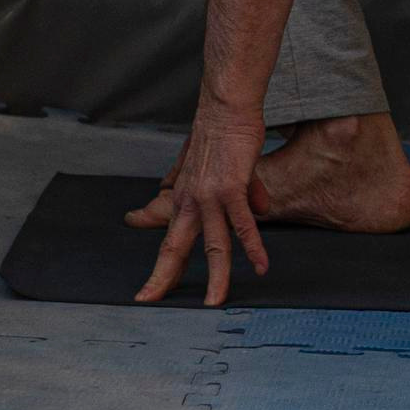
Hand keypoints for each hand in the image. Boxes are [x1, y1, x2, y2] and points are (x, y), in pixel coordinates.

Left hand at [135, 100, 271, 306]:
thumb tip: (260, 210)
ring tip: (216, 303)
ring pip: (214, 245)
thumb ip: (241, 190)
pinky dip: (253, 248)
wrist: (226, 107)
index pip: (170, 239)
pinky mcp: (232, 189)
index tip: (149, 290)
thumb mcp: (224, 167)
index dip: (161, 266)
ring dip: (216, 277)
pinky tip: (260, 266)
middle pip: (175, 247)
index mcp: (185, 197)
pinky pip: (243, 225)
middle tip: (150, 302)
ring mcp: (210, 196)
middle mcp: (191, 201)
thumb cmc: (223, 130)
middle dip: (163, 278)